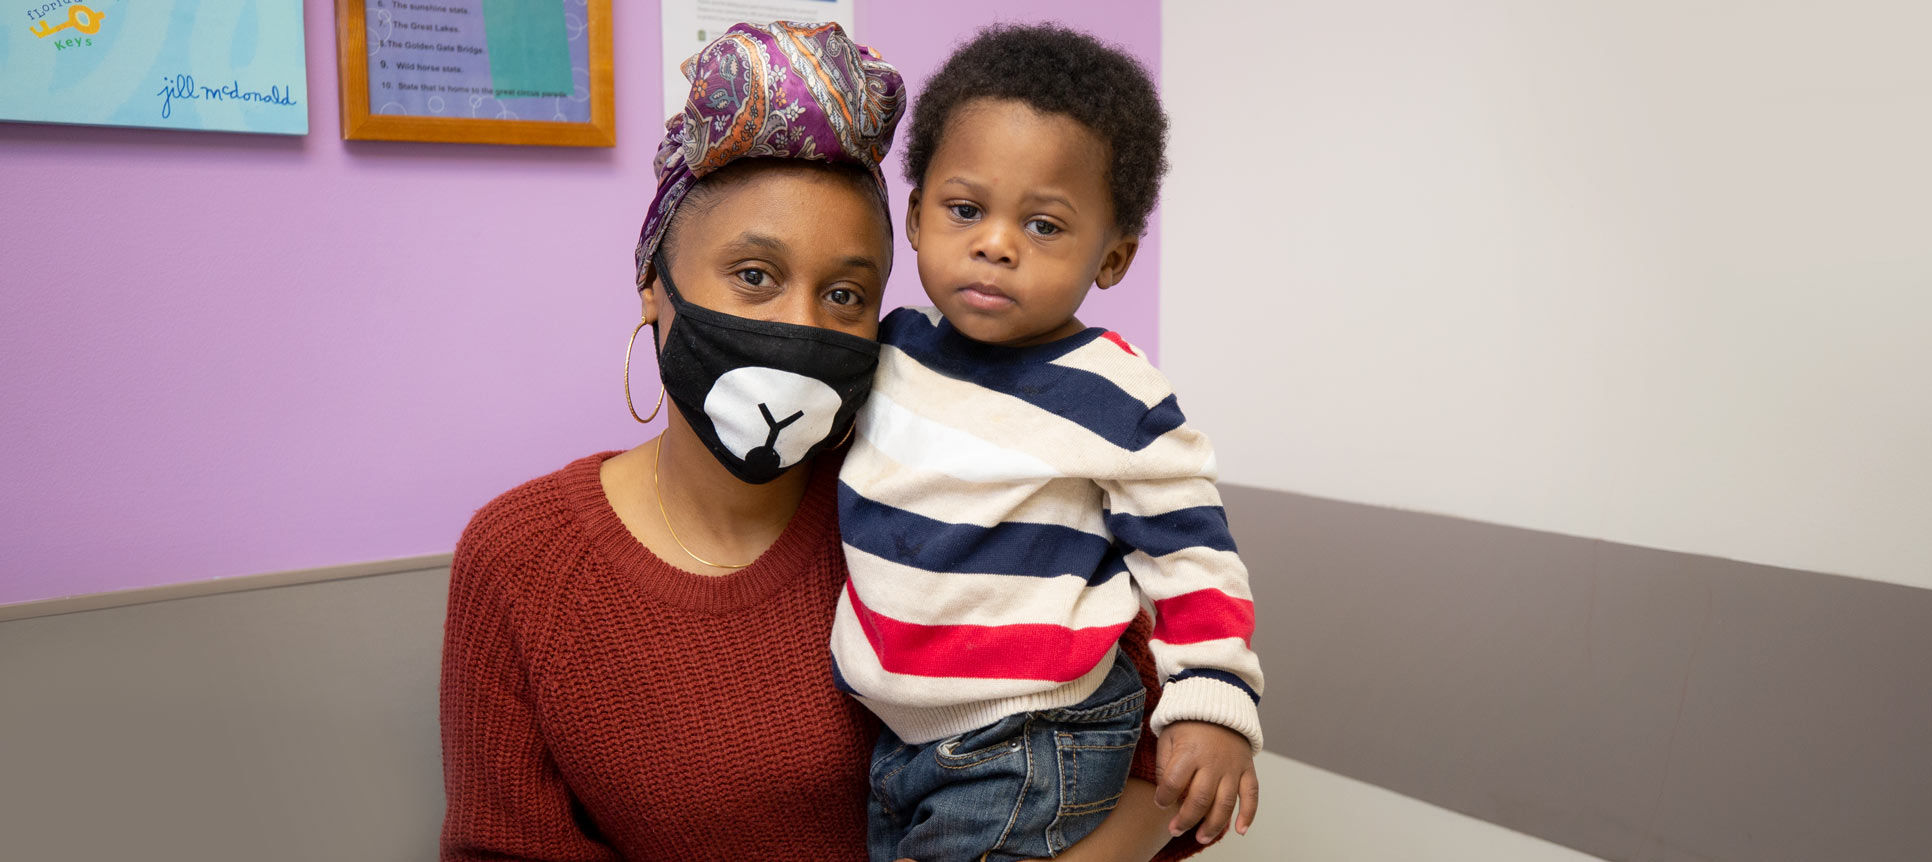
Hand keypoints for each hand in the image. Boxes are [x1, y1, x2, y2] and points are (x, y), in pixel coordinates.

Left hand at [1153, 721, 1258, 843]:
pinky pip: (1252, 795)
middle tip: (1175, 830)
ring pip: (1225, 804)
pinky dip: (1249, 815)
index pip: (1174, 782)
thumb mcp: (1169, 736)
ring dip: (1213, 825)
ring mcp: (1233, 767)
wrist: (1220, 702)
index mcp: (1190, 752)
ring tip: (1201, 838)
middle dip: (1185, 820)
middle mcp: (1213, 762)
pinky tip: (1240, 830)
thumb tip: (1164, 793)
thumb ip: (1164, 763)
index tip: (1160, 803)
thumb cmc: (1189, 722)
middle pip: (1199, 800)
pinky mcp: (1248, 768)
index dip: (1164, 797)